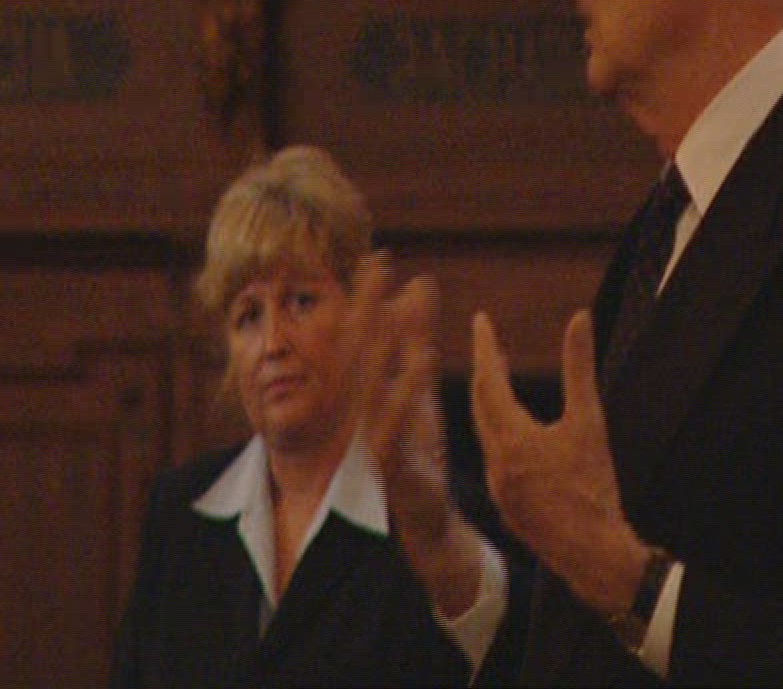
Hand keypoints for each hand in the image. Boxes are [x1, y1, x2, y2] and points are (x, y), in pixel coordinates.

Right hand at [347, 253, 484, 616]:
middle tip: (377, 264)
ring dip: (381, 343)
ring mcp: (372, 437)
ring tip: (394, 304)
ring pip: (369, 386)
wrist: (423, 523)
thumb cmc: (417, 451)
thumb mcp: (418, 392)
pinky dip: (406, 391)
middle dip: (366, 306)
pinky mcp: (391, 466)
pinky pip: (394, 426)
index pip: (362, 338)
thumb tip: (418, 287)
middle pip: (358, 352)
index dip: (367, 298)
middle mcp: (363, 411)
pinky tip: (423, 360)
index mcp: (368, 393)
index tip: (378, 258)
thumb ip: (415, 342)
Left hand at [471, 309, 648, 615]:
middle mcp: (496, 462)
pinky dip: (498, 435)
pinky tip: (515, 435)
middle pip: (480, 407)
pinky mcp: (509, 508)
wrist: (592, 555)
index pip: (489, 380)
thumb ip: (580, 367)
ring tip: (499, 383)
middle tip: (490, 346)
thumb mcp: (590, 422)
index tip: (480, 319)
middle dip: (485, 373)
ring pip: (486, 435)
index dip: (486, 346)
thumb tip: (579, 318)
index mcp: (512, 439)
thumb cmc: (593, 488)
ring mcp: (499, 488)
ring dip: (489, 404)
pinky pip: (495, 460)